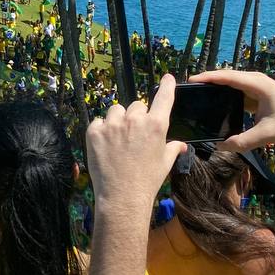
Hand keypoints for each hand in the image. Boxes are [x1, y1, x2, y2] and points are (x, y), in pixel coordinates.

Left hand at [86, 75, 186, 208]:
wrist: (122, 196)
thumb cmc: (148, 181)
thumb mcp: (165, 163)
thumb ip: (172, 149)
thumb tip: (180, 145)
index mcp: (156, 125)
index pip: (163, 98)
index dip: (166, 87)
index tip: (166, 78)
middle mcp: (135, 120)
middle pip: (136, 107)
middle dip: (136, 118)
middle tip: (133, 137)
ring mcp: (113, 124)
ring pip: (116, 111)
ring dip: (117, 121)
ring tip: (117, 141)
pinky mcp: (94, 131)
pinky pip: (99, 122)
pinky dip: (101, 130)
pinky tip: (105, 146)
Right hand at [191, 69, 274, 167]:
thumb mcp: (266, 135)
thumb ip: (242, 142)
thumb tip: (220, 147)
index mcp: (257, 84)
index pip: (227, 76)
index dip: (208, 77)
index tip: (191, 80)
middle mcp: (256, 81)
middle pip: (226, 78)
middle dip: (208, 82)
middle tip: (189, 89)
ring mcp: (257, 87)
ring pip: (231, 85)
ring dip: (216, 89)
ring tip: (198, 96)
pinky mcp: (259, 95)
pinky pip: (237, 92)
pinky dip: (226, 96)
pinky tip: (216, 106)